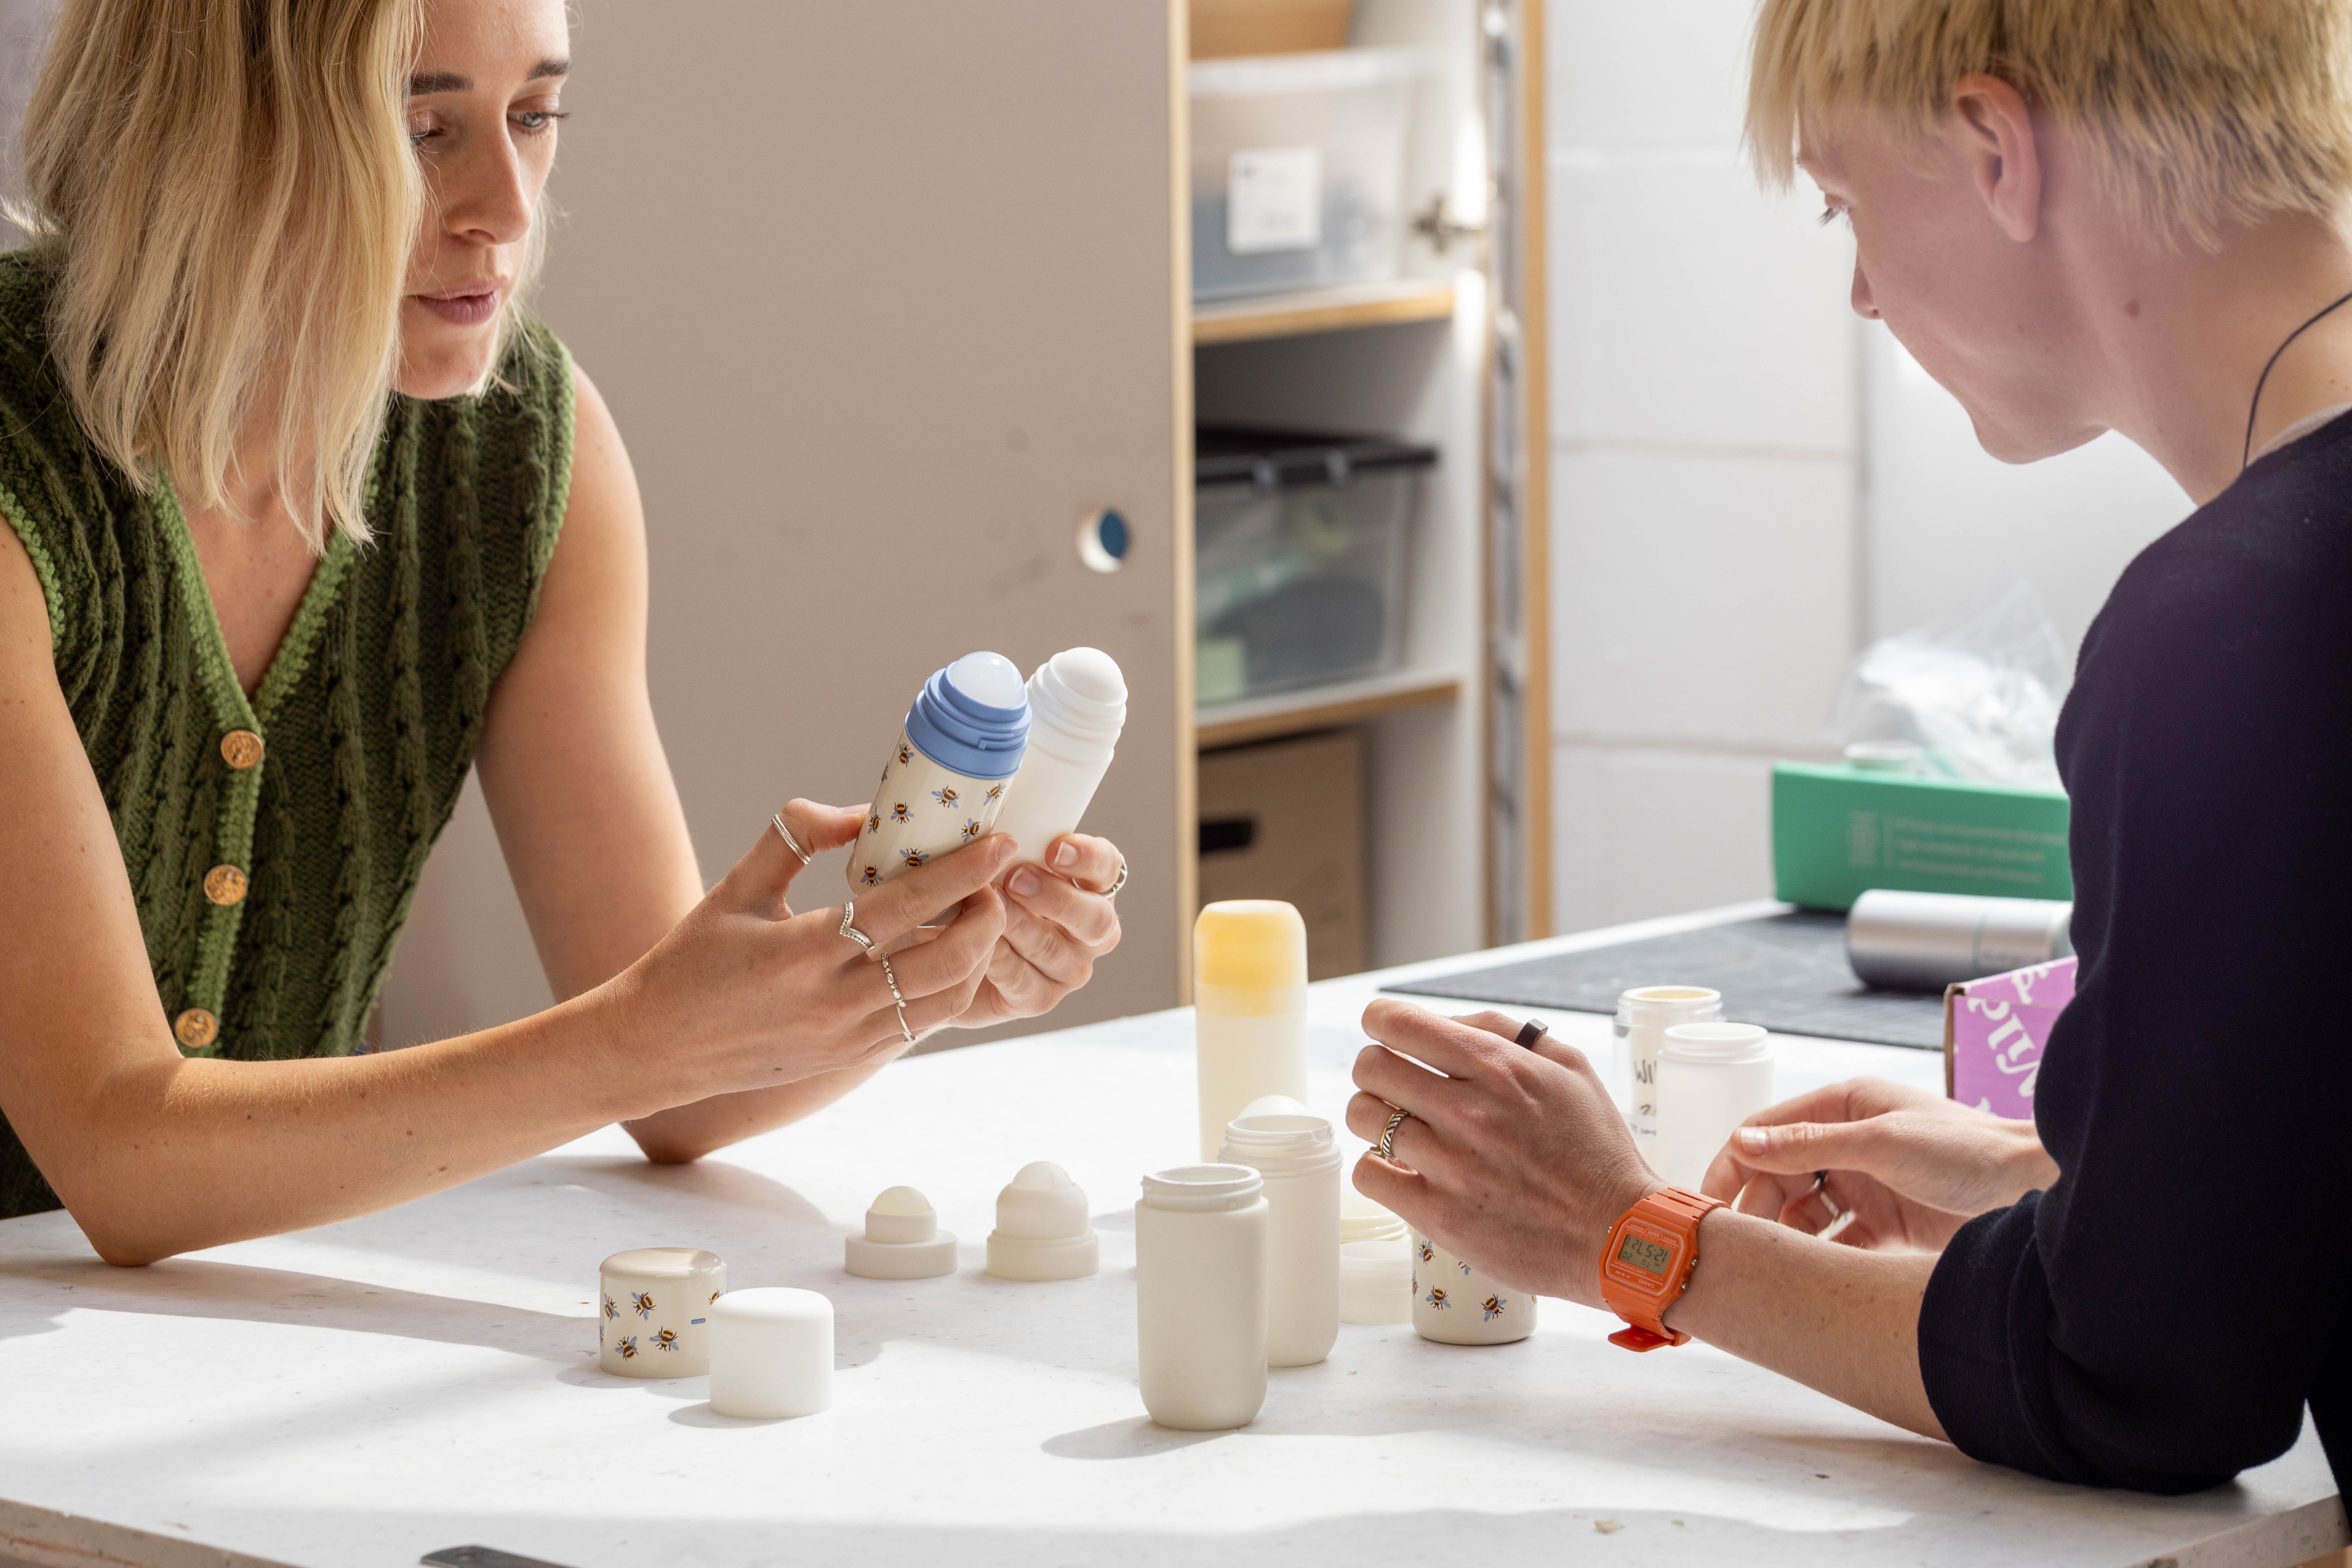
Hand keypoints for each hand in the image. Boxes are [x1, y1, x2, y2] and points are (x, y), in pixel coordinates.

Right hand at [602, 800, 1013, 1105]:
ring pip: (949, 998)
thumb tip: (861, 812)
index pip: (908, 904)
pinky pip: (925, 1024)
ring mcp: (849, 1037)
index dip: (964, 871)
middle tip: (995, 882)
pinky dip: (951, 988)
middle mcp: (835, 1000)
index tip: (1001, 843)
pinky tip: (949, 955)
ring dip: (979, 955)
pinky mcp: (853, 1060)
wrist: (659, 1046)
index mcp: (805, 950)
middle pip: (949, 959)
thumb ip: (796, 835)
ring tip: (978, 917)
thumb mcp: (738, 886)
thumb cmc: (694, 959)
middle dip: (989, 915)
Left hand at [951, 832, 1122, 1027]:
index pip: (1108, 868)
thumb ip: (1013, 849)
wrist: (952, 948)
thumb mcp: (1001, 863)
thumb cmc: (986, 893)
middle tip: (1016, 879)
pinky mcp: (1041, 998)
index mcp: (1093, 888)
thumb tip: (998, 834)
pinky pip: (1024, 981)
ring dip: (1018, 925)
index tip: (1055, 848)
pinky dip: (999, 960)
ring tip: (986, 904)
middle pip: (1095, 918)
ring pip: (1053, 950)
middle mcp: (1091, 931)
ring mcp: (1070, 969)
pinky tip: (979, 943)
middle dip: (1055, 898)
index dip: (1088, 858)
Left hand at [1344, 1002, 1657, 1307]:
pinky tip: (1403, 1168)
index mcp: (1498, 1068)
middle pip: (1370, 1067)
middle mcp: (1469, 1112)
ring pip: (1363, 1117)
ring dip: (1375, 1118)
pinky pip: (1369, 1175)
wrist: (1618, 1236)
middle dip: (1376, 1069)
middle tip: (1395, 1085)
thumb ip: (1503, 1032)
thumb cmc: (1595, 1150)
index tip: (1382, 1029)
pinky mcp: (1439, 1215)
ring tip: (1403, 1129)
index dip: (1381, 1020)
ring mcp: (1451, 1165)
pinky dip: (1378, 1168)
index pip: (1400, 1023)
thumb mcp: (1569, 1067)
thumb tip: (1443, 1023)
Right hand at [1698, 1077, 2055, 1251]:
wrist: (2037, 1192)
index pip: (1767, 1132)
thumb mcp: (1881, 1143)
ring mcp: (1869, 1185)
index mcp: (1845, 1108)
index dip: (1733, 1162)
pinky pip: (1837, 1242)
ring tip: (1768, 1264)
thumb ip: (1809, 1144)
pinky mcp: (1888, 1225)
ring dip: (1785, 1234)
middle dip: (1756, 1205)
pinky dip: (1819, 1257)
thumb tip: (1743, 1140)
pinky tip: (1807, 1274)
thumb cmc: (1968, 1152)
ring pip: (1805, 1211)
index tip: (1707, 1201)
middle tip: (1739, 1244)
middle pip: (1780, 1174)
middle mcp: (1851, 1143)